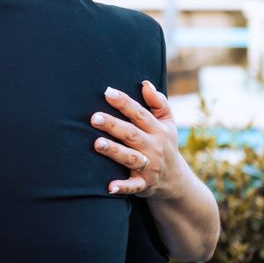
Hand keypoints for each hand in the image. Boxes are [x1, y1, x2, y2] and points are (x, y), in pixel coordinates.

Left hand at [90, 81, 182, 197]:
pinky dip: (122, 187)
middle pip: (131, 134)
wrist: (176, 180)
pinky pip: (133, 186)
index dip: (124, 102)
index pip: (139, 114)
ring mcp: (149, 166)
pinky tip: (109, 187)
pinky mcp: (143, 184)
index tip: (107, 92)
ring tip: (98, 144)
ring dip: (115, 151)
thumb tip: (146, 83)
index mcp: (158, 129)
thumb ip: (158, 103)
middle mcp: (153, 147)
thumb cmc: (164, 143)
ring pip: (130, 158)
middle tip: (94, 118)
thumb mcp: (167, 123)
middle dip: (113, 125)